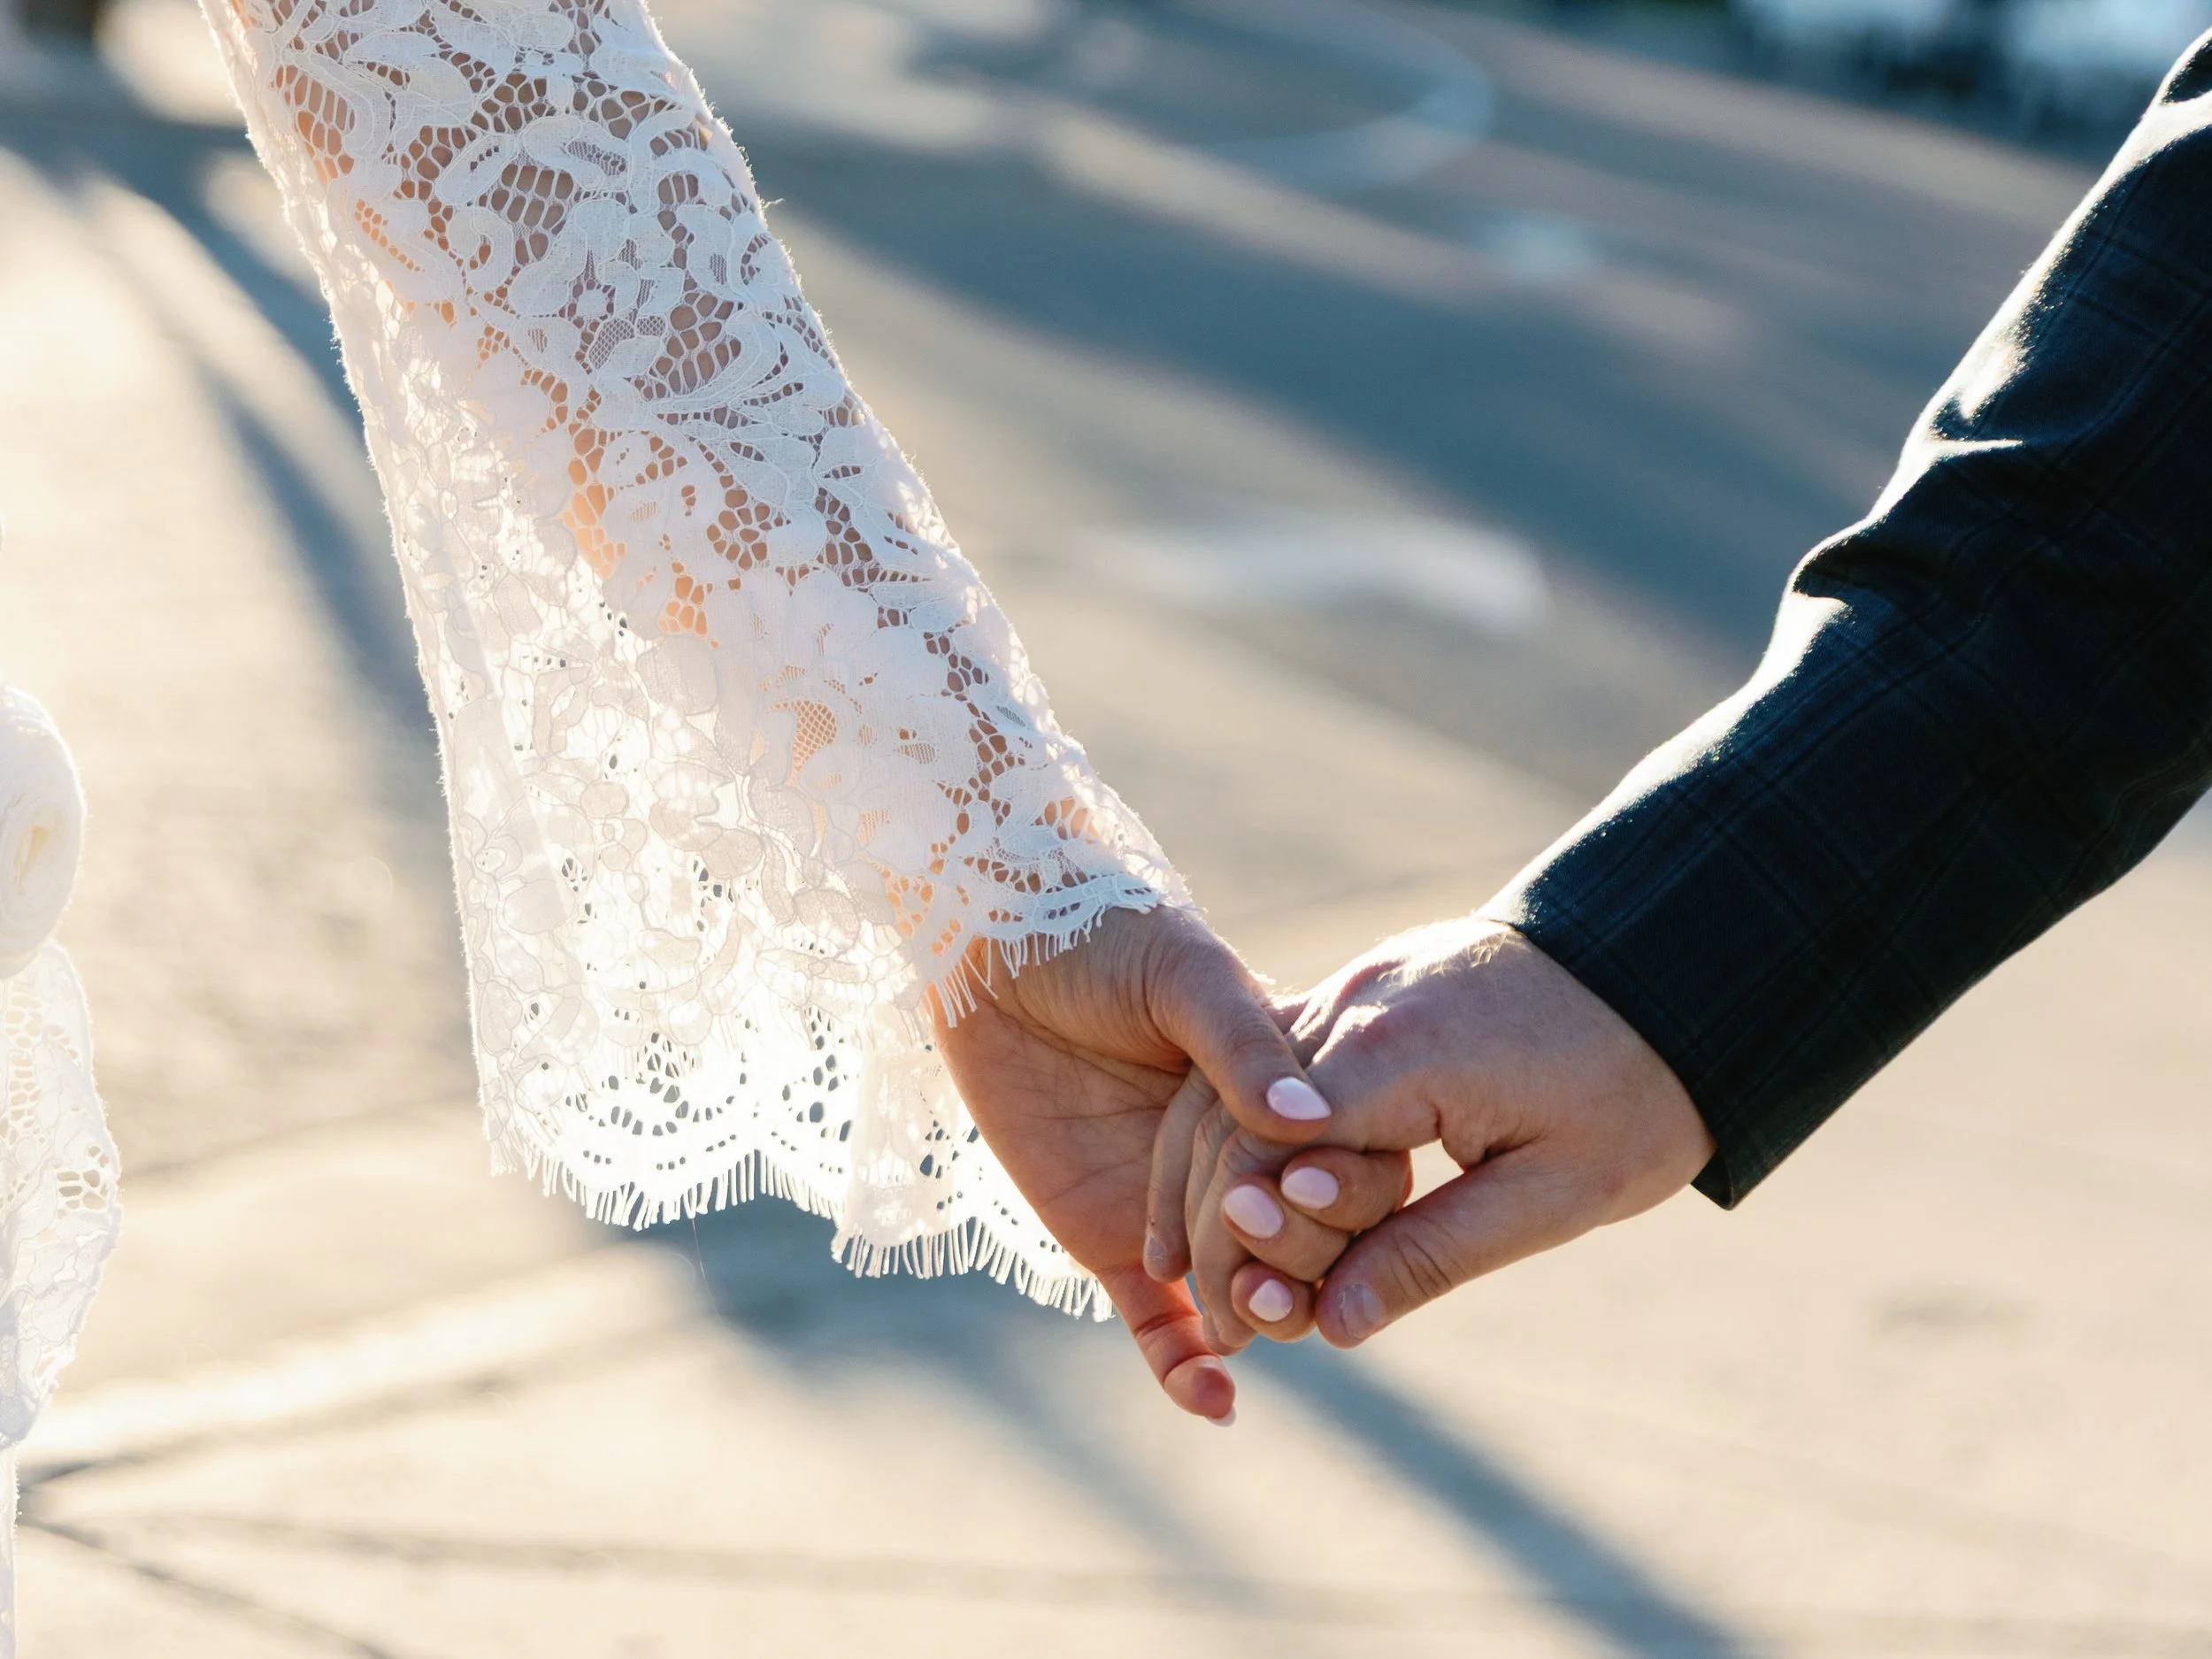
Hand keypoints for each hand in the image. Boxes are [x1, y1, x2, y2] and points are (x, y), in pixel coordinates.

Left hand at [930, 904, 1322, 1422]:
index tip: (1321, 1206)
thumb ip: (1240, 1043)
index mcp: (1285, 1089)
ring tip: (1247, 1334)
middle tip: (1276, 1280)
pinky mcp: (1114, 1243)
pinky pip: (1163, 1326)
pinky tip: (1214, 1401)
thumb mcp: (1182, 975)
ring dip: (1256, 1323)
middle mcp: (1248, 1158)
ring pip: (1243, 1292)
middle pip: (1304, 1244)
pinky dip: (1189, 1368)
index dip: (1342, 1195)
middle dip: (1300, 1272)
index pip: (1348, 1164)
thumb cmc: (1101, 936)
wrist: (992, 947)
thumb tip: (1304, 1117)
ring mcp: (1183, 1207)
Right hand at [1153, 919, 1714, 1349]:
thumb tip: (1333, 1325)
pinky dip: (1248, 1128)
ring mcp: (1356, 988)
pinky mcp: (1369, 989)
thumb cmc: (1635, 1088)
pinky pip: (1275, 1063)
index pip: (1260, 1152)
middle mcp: (1354, 1005)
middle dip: (1215, 1224)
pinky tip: (1249, 1195)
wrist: (1675, 966)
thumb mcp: (1555, 1195)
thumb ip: (1434, 1253)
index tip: (1245, 1321)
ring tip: (1218, 1269)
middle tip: (1226, 1319)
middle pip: (1230, 1119)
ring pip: (1236, 1083)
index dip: (1239, 1242)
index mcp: (1395, 1055)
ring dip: (1214, 1175)